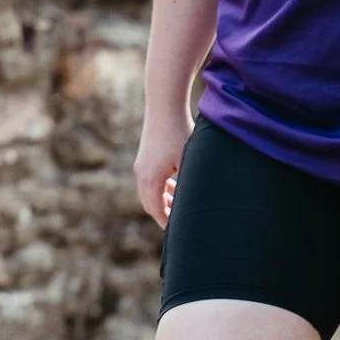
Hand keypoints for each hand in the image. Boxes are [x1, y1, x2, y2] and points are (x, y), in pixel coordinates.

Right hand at [134, 106, 191, 227]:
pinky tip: (175, 187)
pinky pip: (151, 180)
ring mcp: (141, 165)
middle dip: (164, 214)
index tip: (179, 233)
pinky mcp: (145, 157)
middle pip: (150, 204)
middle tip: (178, 226)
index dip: (167, 223)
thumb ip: (189, 183)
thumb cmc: (180, 131)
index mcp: (150, 179)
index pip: (156, 210)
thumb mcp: (189, 160)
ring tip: (178, 209)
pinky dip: (161, 188)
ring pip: (150, 192)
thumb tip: (198, 203)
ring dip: (163, 201)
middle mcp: (141, 174)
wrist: (164, 105)